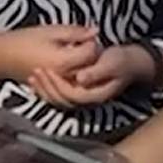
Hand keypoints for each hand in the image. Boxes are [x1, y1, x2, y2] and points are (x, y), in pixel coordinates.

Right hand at [0, 25, 99, 83]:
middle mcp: (63, 79)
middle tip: (87, 47)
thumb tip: (96, 32)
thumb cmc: (25, 41)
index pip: (91, 54)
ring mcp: (58, 88)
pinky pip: (71, 93)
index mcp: (64, 62)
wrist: (3, 58)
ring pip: (83, 85)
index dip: (92, 43)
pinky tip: (75, 74)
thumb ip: (75, 32)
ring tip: (82, 60)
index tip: (86, 36)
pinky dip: (76, 85)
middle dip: (92, 59)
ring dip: (87, 73)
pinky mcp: (54, 93)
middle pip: (91, 72)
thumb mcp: (51, 31)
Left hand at [26, 44, 152, 106]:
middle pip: (61, 100)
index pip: (71, 94)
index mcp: (96, 94)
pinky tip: (38, 80)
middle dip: (47, 87)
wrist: (129, 63)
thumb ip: (96, 72)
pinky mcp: (77, 93)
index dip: (57, 84)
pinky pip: (58, 96)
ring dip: (44, 90)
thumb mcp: (111, 63)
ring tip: (33, 76)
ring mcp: (82, 98)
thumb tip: (80, 78)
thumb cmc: (121, 61)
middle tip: (35, 72)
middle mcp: (87, 100)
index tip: (46, 70)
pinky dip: (46, 89)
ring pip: (58, 101)